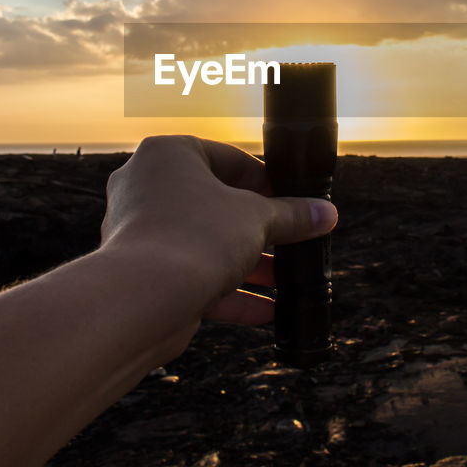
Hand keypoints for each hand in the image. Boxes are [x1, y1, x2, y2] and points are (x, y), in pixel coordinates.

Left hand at [102, 135, 337, 325]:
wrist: (142, 299)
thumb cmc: (195, 238)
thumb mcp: (258, 220)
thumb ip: (293, 215)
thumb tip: (326, 213)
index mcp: (169, 154)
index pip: (228, 158)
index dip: (266, 181)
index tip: (293, 202)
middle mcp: (146, 186)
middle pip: (215, 203)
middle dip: (258, 228)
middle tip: (290, 240)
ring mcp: (140, 231)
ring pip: (204, 242)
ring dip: (245, 263)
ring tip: (283, 280)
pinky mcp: (142, 272)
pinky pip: (190, 275)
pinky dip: (226, 291)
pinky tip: (265, 312)